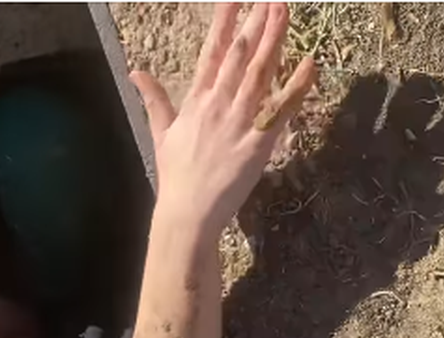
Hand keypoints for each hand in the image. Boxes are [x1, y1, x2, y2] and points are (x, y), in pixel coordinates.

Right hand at [130, 3, 316, 232]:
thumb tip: (135, 72)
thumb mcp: (160, 133)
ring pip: (259, 73)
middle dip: (255, 22)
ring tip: (284, 11)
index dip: (223, 23)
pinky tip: (308, 62)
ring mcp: (238, 123)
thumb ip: (153, 99)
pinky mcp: (258, 143)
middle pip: (239, 56)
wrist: (186, 212)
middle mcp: (217, 105)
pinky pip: (280, 110)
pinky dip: (295, 86)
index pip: (211, 53)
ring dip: (273, 40)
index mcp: (195, 102)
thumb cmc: (175, 176)